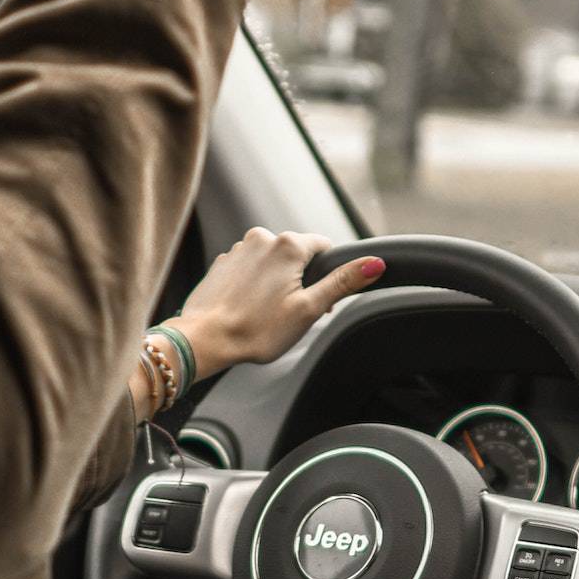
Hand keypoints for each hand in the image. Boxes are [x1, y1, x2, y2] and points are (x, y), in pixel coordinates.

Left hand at [167, 229, 382, 377]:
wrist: (203, 339)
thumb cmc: (256, 329)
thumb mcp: (309, 309)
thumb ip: (343, 282)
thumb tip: (375, 263)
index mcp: (288, 245)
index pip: (324, 247)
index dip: (327, 276)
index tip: (316, 301)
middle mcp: (262, 238)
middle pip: (297, 255)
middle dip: (301, 280)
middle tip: (291, 313)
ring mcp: (239, 249)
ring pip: (272, 262)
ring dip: (276, 283)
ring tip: (266, 314)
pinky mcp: (223, 263)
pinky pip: (249, 269)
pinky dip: (254, 286)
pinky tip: (248, 309)